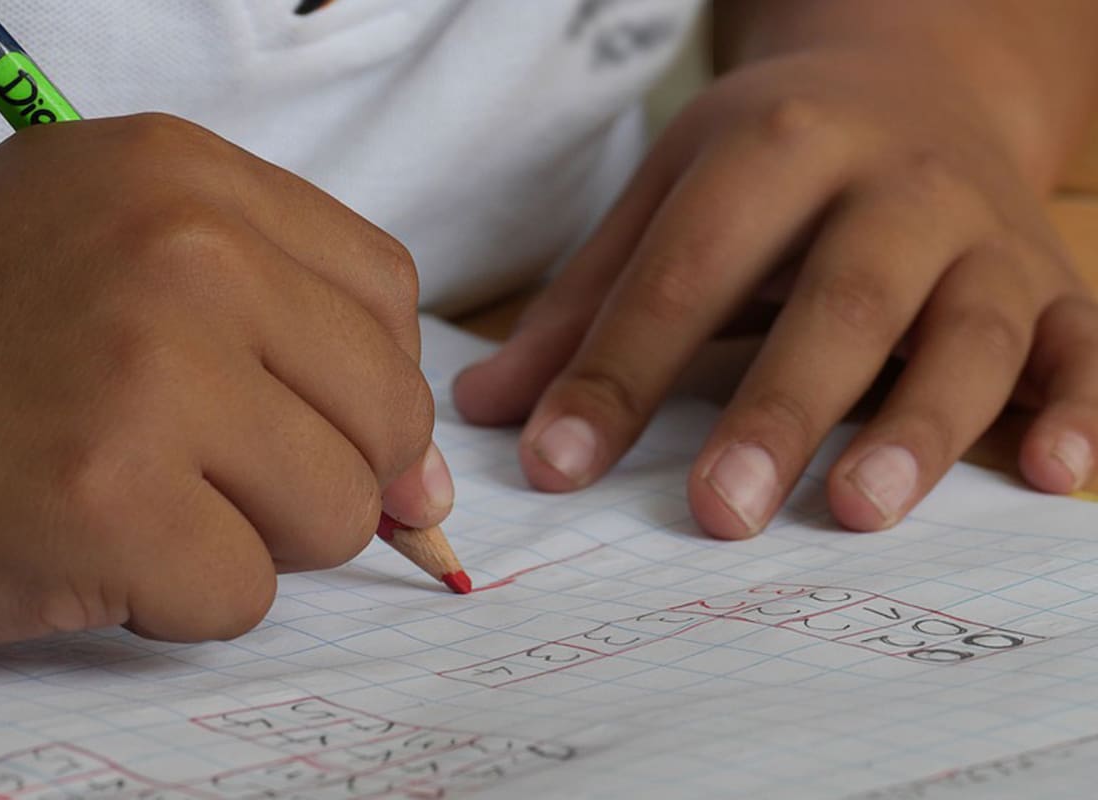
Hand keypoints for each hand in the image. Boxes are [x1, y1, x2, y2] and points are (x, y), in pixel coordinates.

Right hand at [0, 114, 451, 659]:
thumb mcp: (117, 268)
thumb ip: (288, 343)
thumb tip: (428, 483)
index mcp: (183, 177)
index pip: (384, 293)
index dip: (367, 381)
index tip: (322, 425)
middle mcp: (180, 251)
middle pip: (386, 409)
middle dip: (323, 472)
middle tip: (210, 474)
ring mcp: (147, 373)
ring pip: (337, 511)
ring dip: (251, 537)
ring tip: (140, 501)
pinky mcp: (107, 502)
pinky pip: (245, 594)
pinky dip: (178, 599)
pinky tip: (90, 549)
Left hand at [454, 50, 1097, 536]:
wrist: (916, 81)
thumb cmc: (772, 162)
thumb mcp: (668, 200)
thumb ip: (585, 307)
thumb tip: (485, 411)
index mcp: (776, 149)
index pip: (685, 273)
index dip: (616, 374)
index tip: (555, 468)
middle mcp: (893, 183)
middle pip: (838, 301)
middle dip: (778, 408)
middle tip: (719, 513)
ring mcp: (984, 233)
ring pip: (967, 332)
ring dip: (920, 424)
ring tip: (856, 511)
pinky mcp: (1054, 280)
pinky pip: (1084, 346)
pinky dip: (1080, 410)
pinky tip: (1054, 477)